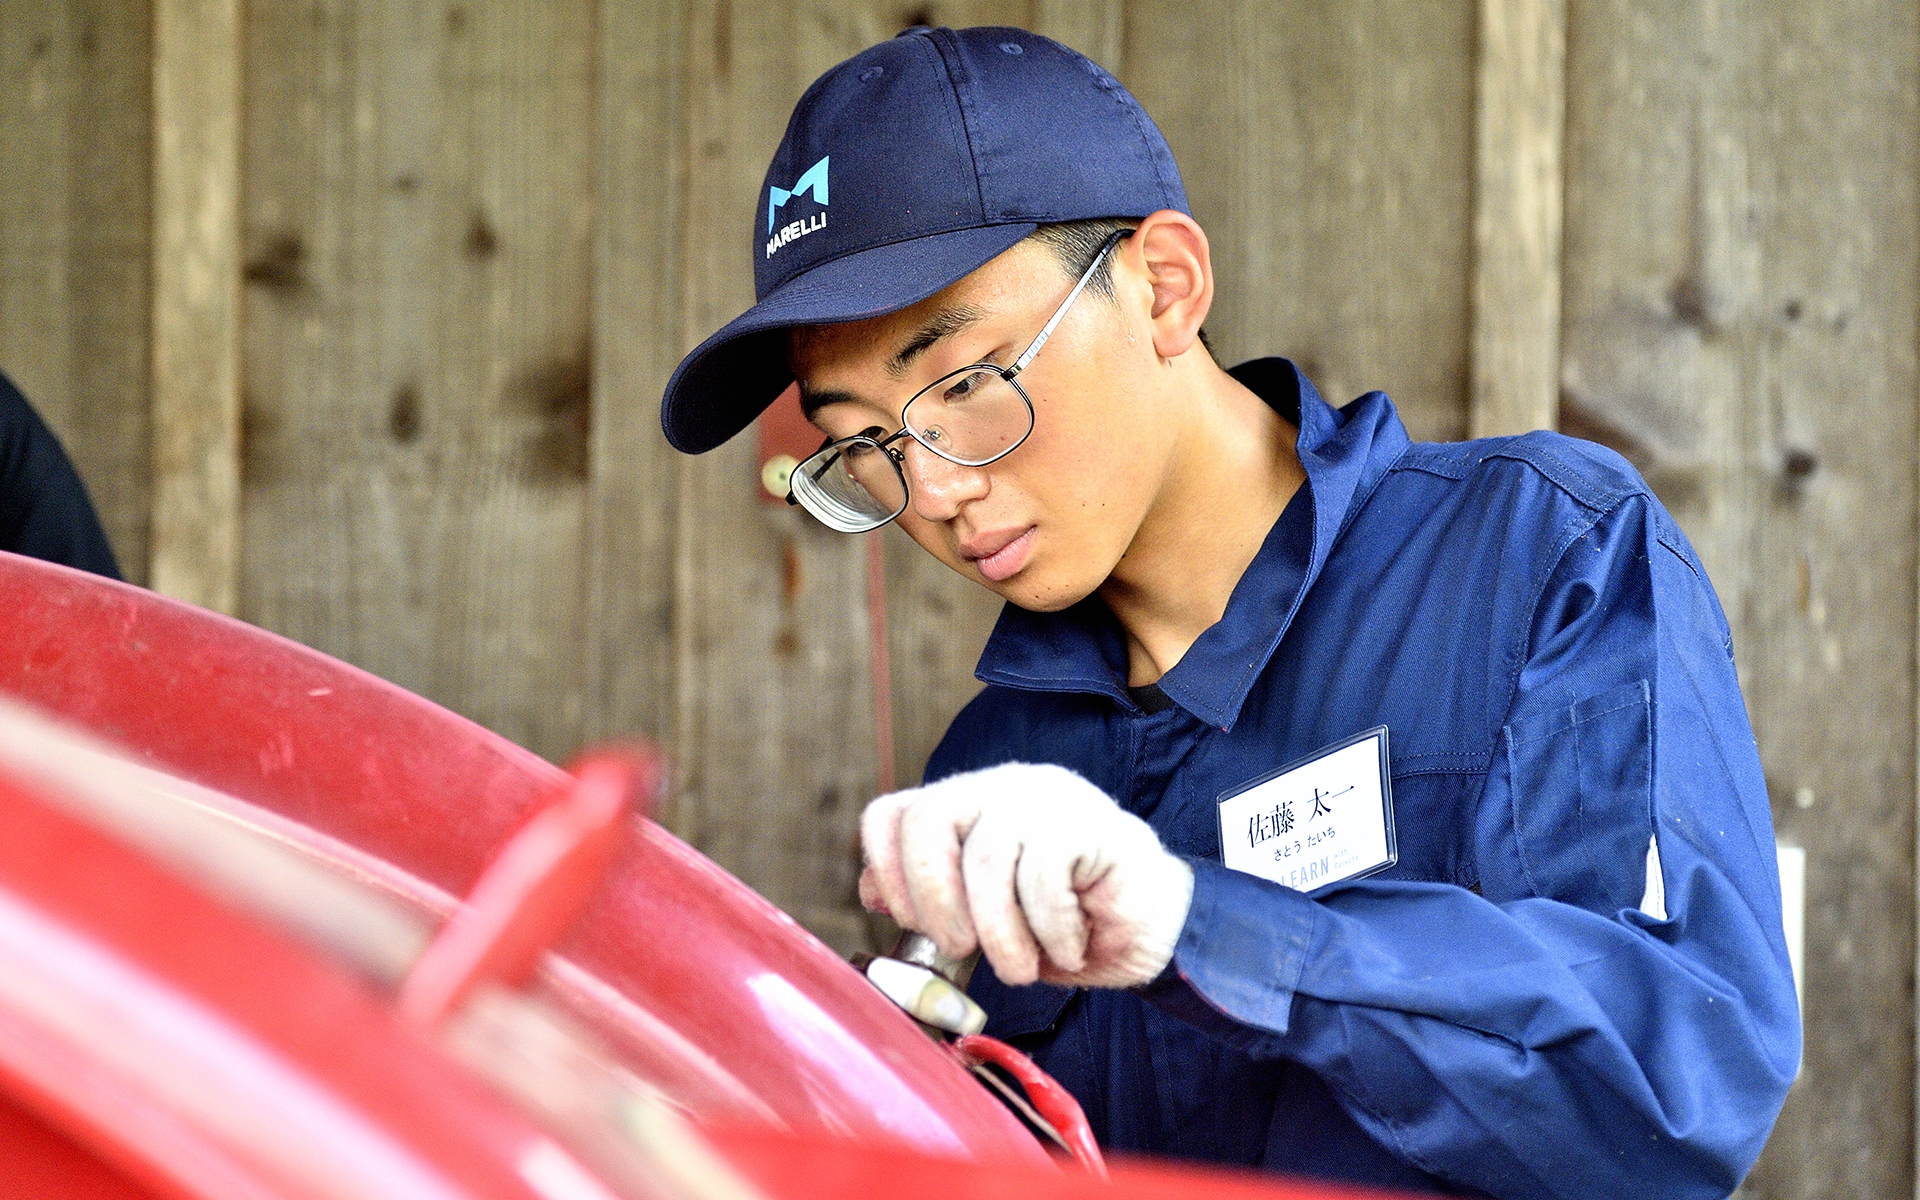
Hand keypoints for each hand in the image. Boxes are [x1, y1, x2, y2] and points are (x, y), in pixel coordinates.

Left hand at [859, 763, 1194, 988]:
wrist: (1149, 928)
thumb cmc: (1060, 925)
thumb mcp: (983, 921)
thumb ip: (929, 901)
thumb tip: (870, 891)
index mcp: (963, 805)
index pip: (891, 814)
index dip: (886, 872)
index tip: (909, 925)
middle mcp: (997, 786)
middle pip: (928, 822)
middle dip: (936, 902)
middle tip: (961, 949)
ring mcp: (1042, 795)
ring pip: (987, 860)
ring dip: (1001, 934)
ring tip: (1022, 966)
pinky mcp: (1085, 817)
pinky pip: (1043, 878)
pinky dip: (1049, 931)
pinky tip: (1067, 946)